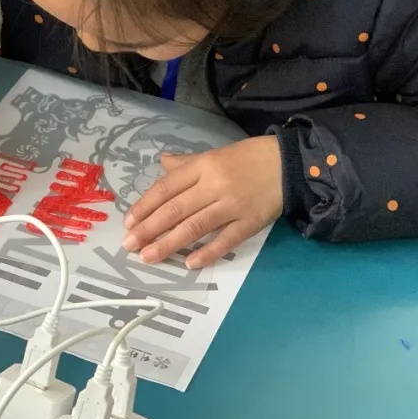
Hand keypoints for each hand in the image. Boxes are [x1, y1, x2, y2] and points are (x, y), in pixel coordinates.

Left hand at [122, 136, 283, 268]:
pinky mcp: (250, 222)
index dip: (145, 205)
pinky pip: (226, 240)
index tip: (128, 222)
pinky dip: (208, 252)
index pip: (167, 188)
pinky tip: (190, 263)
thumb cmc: (247, 159)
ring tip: (148, 257)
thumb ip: (186, 164)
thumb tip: (162, 163)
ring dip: (169, 243)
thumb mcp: (214, 154)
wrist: (289, 164)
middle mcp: (214, 185)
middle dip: (149, 228)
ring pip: (195, 226)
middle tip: (129, 245)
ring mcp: (232, 205)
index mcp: (203, 166)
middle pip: (176, 209)